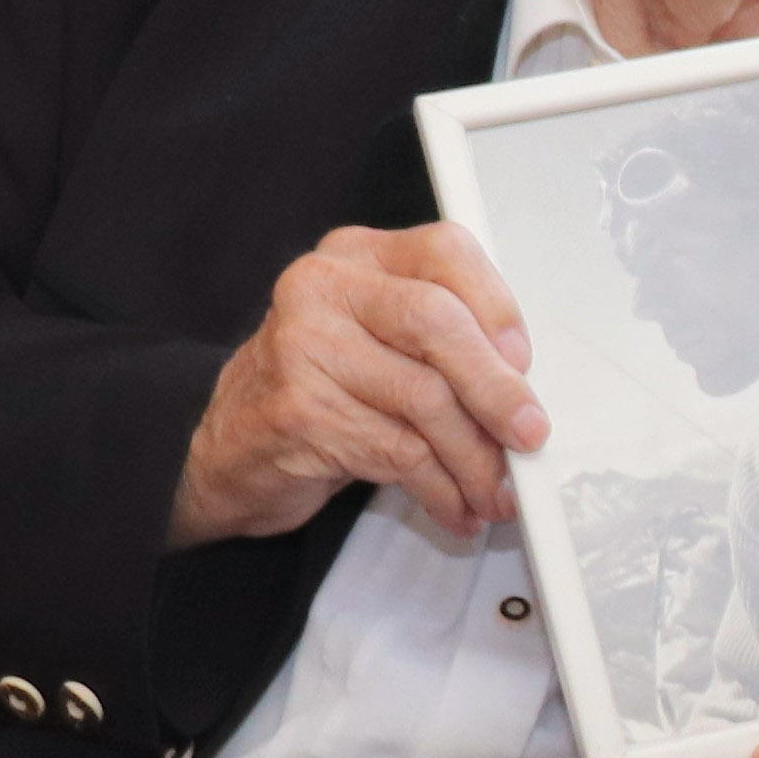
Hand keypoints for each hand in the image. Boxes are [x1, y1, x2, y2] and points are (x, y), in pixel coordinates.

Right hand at [171, 224, 544, 548]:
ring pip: (425, 400)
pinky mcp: (298, 411)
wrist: (229, 448)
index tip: (524, 363)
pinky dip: (440, 488)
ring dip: (475, 458)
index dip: (498, 307)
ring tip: (494, 491)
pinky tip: (454, 506)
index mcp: (357, 256)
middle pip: (438, 324)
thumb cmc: (320, 389)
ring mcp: (303, 347)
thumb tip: (524, 383)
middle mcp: (323, 288)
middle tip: (529, 435)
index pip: (445, 251)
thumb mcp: (381, 343)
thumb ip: (442, 341)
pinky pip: (399, 452)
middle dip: (497, 390)